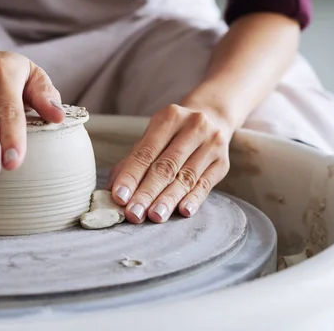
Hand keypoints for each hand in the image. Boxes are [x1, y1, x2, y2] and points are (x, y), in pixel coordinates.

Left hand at [107, 104, 232, 222]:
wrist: (213, 118)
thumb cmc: (173, 134)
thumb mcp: (153, 138)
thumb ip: (132, 162)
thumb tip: (110, 190)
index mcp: (169, 117)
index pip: (146, 152)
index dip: (131, 176)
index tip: (120, 198)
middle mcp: (193, 126)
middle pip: (166, 166)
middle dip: (147, 192)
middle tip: (134, 214)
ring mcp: (212, 143)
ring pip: (186, 177)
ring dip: (168, 199)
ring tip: (155, 216)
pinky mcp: (223, 162)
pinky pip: (206, 184)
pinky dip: (193, 199)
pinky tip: (183, 211)